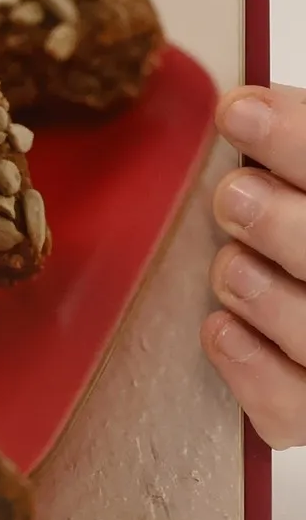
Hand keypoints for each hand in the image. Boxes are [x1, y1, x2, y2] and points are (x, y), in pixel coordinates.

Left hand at [208, 84, 305, 445]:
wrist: (290, 282)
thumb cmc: (294, 223)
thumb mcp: (300, 176)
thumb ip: (299, 141)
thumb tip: (250, 109)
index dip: (302, 142)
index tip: (238, 112)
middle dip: (286, 227)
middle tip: (234, 197)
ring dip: (265, 293)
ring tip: (231, 265)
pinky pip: (293, 411)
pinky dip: (254, 371)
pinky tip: (221, 330)